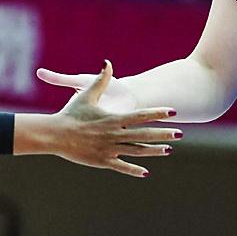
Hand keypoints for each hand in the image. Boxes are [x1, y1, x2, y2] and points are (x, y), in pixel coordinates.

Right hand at [30, 62, 179, 177]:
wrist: (55, 134)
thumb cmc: (70, 114)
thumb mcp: (86, 94)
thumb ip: (100, 80)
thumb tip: (107, 62)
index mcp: (113, 119)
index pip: (141, 116)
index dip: (158, 113)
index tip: (173, 112)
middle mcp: (114, 135)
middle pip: (144, 135)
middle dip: (163, 134)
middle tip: (181, 133)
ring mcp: (109, 149)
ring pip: (137, 152)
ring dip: (154, 151)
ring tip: (169, 150)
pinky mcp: (102, 161)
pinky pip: (122, 166)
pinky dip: (134, 170)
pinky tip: (146, 173)